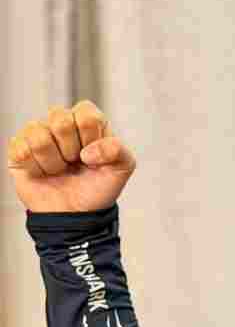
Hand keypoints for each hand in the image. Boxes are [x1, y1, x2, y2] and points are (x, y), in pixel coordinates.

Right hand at [7, 100, 134, 212]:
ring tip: (59, 170)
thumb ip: (119, 150)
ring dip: (54, 162)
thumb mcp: (123, 168)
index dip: (90, 136)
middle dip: (71, 149)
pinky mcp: (19, 149)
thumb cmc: (97, 189)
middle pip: (60, 119)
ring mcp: (38, 135)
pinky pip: (22, 150)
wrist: (76, 215)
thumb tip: (88, 152)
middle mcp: (60, 124)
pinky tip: (43, 173)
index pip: (85, 112)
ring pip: (39, 136)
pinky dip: (36, 168)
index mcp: (86, 122)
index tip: (93, 155)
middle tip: (74, 163)